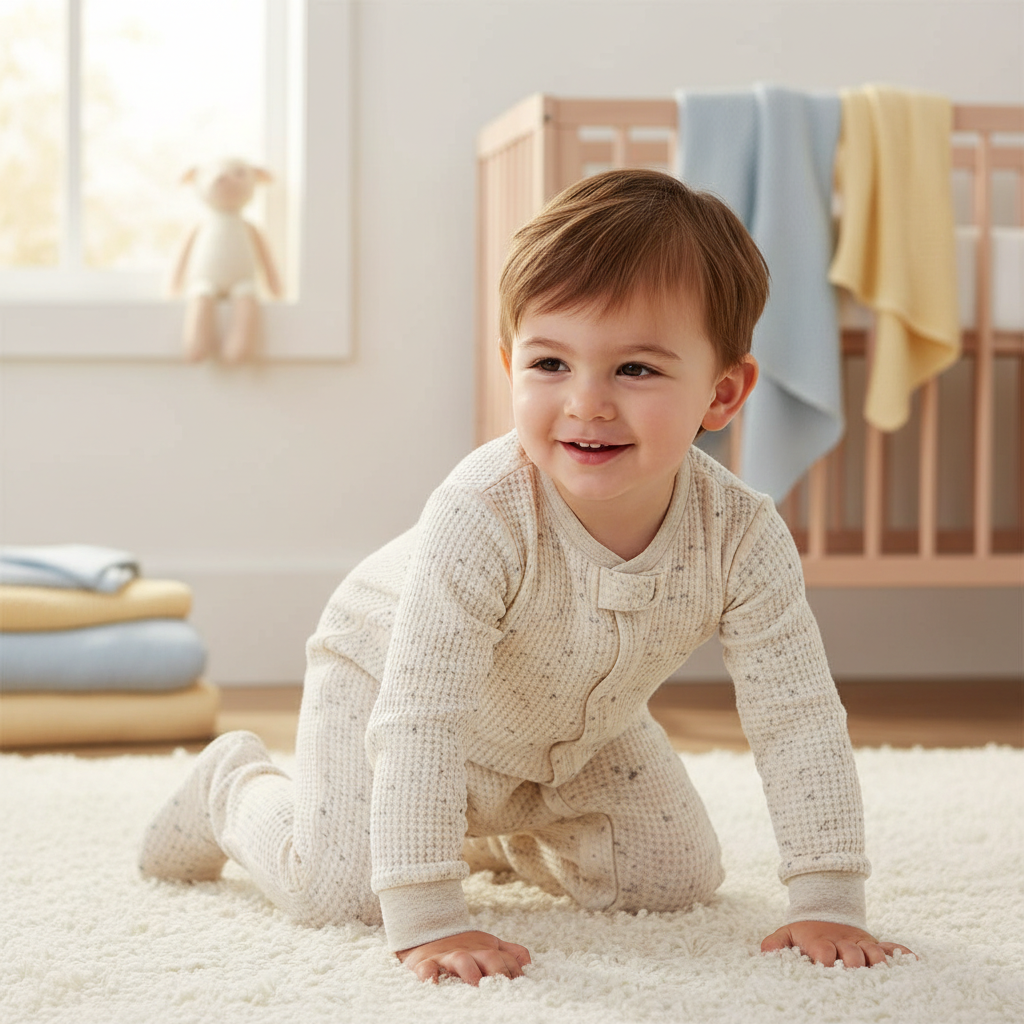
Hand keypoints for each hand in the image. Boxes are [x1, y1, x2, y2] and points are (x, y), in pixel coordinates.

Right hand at [396, 930, 531, 985]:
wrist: (426, 933)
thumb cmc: (463, 947)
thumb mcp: (487, 946)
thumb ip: (508, 952)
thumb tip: (527, 961)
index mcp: (486, 950)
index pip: (508, 959)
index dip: (516, 973)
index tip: (521, 989)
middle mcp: (470, 952)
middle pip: (489, 957)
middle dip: (499, 971)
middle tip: (502, 988)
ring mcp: (448, 957)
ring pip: (461, 960)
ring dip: (470, 971)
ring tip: (475, 984)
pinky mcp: (425, 962)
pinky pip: (427, 969)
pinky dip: (430, 975)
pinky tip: (433, 983)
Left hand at [761, 920, 915, 966]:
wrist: (824, 910)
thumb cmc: (806, 932)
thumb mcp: (788, 933)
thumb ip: (776, 943)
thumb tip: (764, 952)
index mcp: (822, 942)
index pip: (825, 952)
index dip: (825, 959)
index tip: (826, 967)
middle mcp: (844, 943)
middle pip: (853, 955)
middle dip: (854, 964)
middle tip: (855, 973)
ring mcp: (861, 943)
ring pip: (875, 953)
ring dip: (878, 963)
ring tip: (883, 974)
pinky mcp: (875, 943)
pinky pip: (892, 947)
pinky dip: (903, 954)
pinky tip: (913, 962)